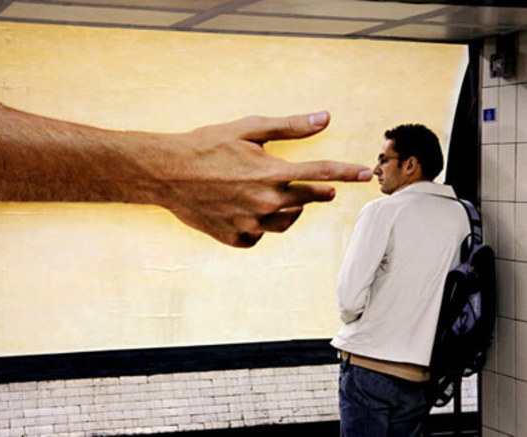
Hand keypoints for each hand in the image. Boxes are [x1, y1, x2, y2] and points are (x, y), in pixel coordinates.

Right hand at [148, 111, 372, 247]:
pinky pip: (259, 235)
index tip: (365, 174)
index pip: (322, 173)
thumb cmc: (206, 144)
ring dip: (290, 210)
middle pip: (307, 200)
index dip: (347, 172)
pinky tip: (249, 213)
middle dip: (319, 192)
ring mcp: (251, 224)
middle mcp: (266, 202)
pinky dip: (259, 225)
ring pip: (286, 221)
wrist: (166, 172)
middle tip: (325, 190)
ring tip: (282, 199)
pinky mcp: (235, 238)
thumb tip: (325, 118)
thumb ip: (289, 127)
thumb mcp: (248, 128)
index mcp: (273, 173)